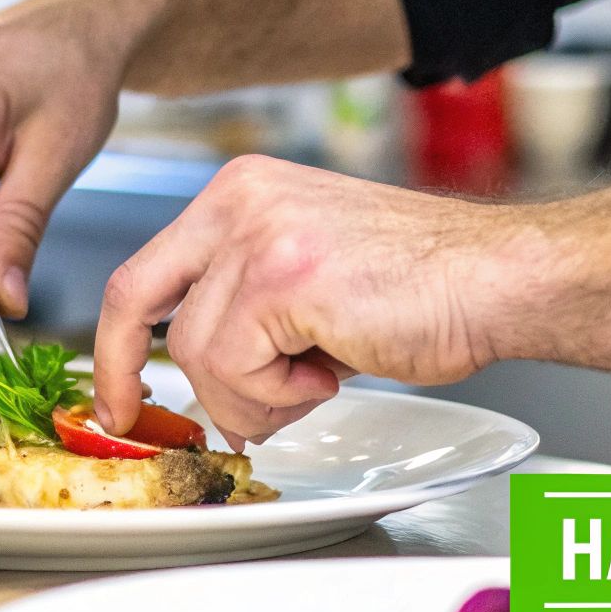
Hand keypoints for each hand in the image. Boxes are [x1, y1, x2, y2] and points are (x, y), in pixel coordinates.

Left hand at [93, 156, 513, 446]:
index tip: (114, 393)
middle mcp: (237, 199)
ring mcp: (255, 234)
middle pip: (138, 303)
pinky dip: (277, 396)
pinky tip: (331, 372)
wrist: (496, 280)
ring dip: (250, 395)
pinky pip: (232, 368)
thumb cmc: (425, 288)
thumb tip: (204, 390)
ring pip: (192, 352)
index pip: (143, 270)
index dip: (113, 341)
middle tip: (141, 420)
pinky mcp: (278, 278)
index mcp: (240, 191)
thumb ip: (246, 316)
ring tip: (316, 379)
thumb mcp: (309, 283)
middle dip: (130, 375)